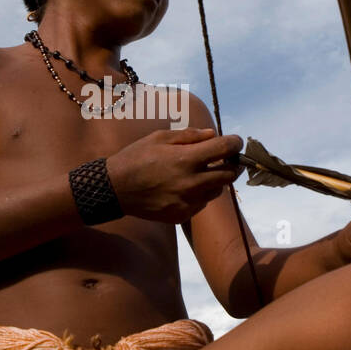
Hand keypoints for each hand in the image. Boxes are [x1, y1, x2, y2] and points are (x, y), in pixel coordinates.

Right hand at [106, 128, 243, 222]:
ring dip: (215, 180)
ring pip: (218, 190)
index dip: (235, 143)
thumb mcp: (159, 138)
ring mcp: (187, 201)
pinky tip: (185, 187)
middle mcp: (191, 182)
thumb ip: (189, 136)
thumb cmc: (136, 158)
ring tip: (201, 173)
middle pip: (229, 174)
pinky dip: (200, 194)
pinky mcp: (182, 214)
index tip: (235, 141)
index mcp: (186, 159)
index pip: (225, 149)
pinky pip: (202, 203)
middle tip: (227, 158)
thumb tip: (213, 135)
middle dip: (232, 163)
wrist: (115, 189)